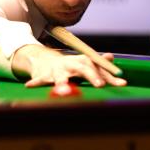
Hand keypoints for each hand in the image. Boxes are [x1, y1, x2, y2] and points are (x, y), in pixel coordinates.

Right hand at [12, 44, 126, 87]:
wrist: (45, 60)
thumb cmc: (70, 67)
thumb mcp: (85, 64)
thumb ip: (100, 66)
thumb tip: (112, 58)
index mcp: (82, 62)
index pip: (98, 67)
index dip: (109, 75)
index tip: (121, 83)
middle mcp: (70, 64)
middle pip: (82, 68)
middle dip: (91, 76)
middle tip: (100, 85)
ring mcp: (56, 70)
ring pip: (60, 77)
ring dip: (62, 83)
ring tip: (63, 90)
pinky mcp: (43, 76)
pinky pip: (39, 80)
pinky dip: (35, 83)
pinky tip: (29, 86)